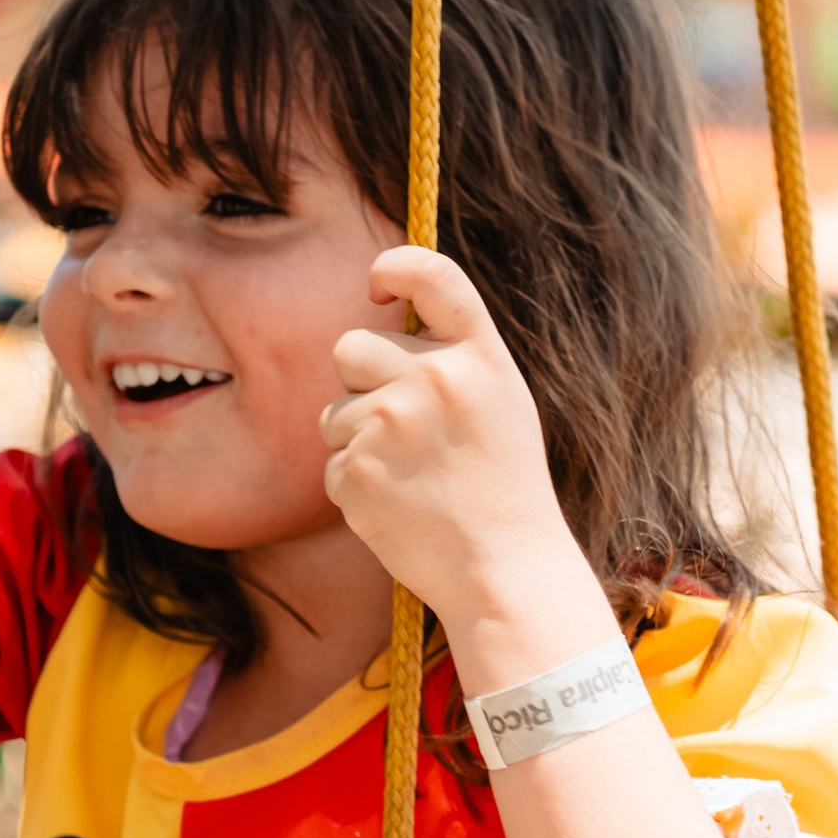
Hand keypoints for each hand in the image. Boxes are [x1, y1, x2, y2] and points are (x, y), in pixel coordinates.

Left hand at [320, 246, 604, 671]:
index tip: (376, 285)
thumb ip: (454, 359)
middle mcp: (435, 379)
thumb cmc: (503, 488)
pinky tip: (399, 508)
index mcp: (480, 357)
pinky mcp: (359, 471)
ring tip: (411, 479)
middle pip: (350, 347)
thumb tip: (388, 320)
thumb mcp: (501, 405)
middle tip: (402, 430)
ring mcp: (393, 425)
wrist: (505, 569)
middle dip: (360, 384)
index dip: (394, 267)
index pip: (431, 273)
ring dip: (357, 442)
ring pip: (333, 412)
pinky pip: (333, 464)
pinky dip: (356, 488)